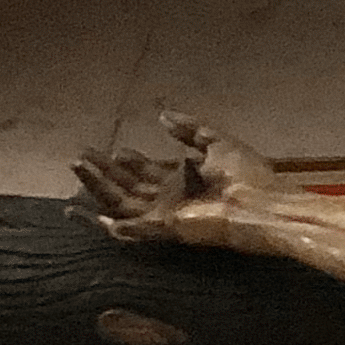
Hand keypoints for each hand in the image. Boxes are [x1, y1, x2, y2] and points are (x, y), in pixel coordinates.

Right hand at [73, 110, 276, 241]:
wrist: (267, 205)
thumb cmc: (252, 177)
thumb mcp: (218, 141)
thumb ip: (190, 129)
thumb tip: (162, 115)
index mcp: (185, 179)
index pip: (148, 171)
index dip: (128, 162)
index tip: (113, 150)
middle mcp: (173, 198)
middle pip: (130, 186)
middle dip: (104, 172)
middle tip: (79, 156)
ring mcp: (169, 215)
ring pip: (125, 202)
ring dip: (99, 186)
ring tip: (77, 166)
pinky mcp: (169, 229)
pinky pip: (134, 229)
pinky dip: (112, 223)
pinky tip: (89, 214)